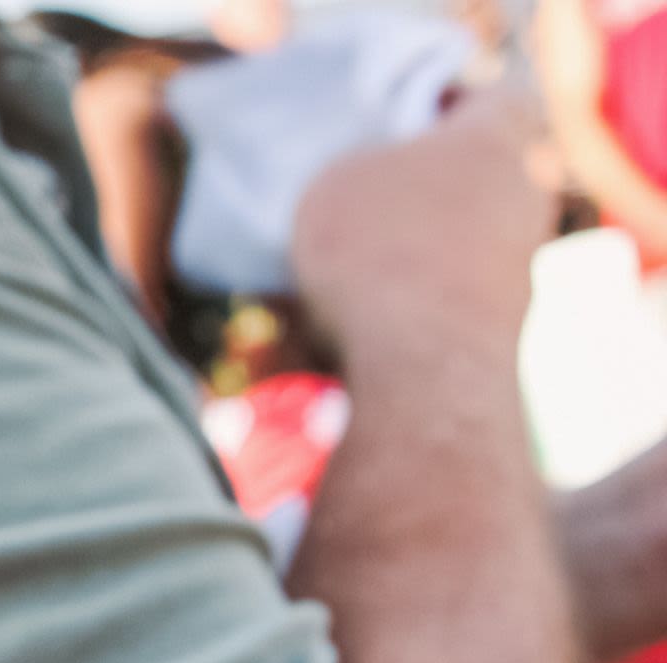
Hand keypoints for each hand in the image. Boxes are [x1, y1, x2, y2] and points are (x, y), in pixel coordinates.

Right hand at [292, 86, 556, 366]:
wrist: (427, 364)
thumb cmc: (379, 252)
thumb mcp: (335, 181)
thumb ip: (362, 163)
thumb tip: (372, 179)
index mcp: (495, 137)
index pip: (493, 98)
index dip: (447, 102)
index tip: (404, 120)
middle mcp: (526, 191)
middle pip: (487, 166)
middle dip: (438, 176)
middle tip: (376, 191)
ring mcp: (525, 257)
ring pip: (477, 229)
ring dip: (432, 239)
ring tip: (365, 261)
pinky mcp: (512, 316)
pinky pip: (467, 284)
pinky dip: (431, 291)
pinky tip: (382, 311)